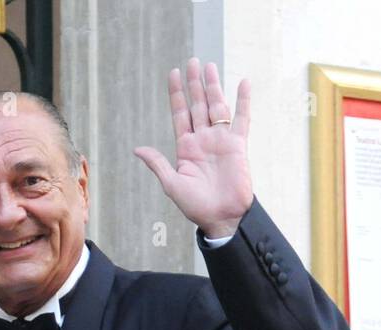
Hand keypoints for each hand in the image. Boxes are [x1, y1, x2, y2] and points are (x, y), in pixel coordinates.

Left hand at [134, 58, 253, 237]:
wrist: (221, 217)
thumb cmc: (195, 205)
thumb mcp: (172, 183)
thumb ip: (157, 163)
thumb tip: (137, 149)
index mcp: (185, 147)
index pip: (180, 114)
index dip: (177, 94)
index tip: (173, 74)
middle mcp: (203, 140)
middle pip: (198, 105)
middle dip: (194, 84)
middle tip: (192, 62)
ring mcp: (220, 140)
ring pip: (216, 106)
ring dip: (213, 86)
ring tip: (209, 66)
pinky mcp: (238, 145)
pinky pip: (241, 118)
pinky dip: (243, 101)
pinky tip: (242, 83)